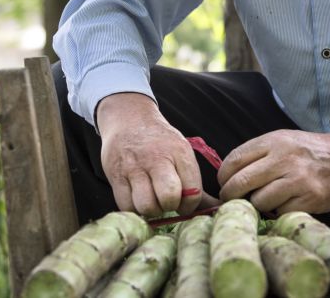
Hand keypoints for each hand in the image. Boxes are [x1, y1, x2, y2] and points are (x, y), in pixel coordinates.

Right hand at [95, 93, 216, 216]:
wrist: (129, 119)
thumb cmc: (160, 142)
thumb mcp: (181, 152)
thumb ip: (194, 181)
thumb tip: (214, 208)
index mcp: (179, 152)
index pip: (193, 191)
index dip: (190, 206)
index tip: (183, 204)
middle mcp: (157, 158)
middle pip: (169, 197)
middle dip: (170, 207)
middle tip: (166, 202)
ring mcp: (134, 167)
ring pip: (146, 205)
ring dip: (151, 210)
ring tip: (151, 200)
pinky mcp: (115, 175)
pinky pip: (126, 206)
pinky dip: (133, 208)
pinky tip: (137, 198)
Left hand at [217, 129, 329, 213]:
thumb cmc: (307, 152)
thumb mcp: (283, 141)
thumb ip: (257, 153)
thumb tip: (227, 176)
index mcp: (274, 141)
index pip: (235, 159)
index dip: (223, 176)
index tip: (223, 184)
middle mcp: (285, 158)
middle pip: (241, 182)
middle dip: (230, 195)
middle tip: (230, 200)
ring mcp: (298, 179)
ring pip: (259, 201)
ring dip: (258, 204)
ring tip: (265, 200)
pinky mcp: (311, 198)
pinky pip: (280, 212)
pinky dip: (279, 212)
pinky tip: (286, 203)